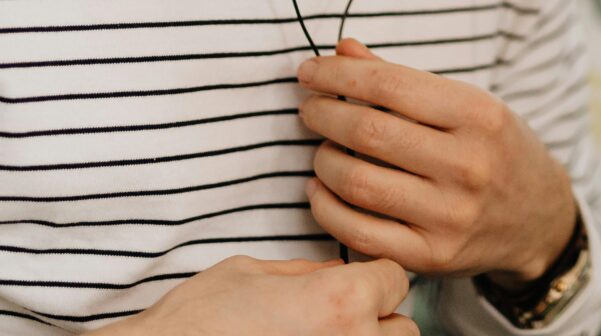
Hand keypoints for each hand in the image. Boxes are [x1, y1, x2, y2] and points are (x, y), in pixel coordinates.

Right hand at [104, 254, 414, 334]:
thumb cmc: (195, 322)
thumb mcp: (251, 273)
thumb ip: (306, 272)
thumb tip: (336, 272)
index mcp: (341, 301)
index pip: (396, 279)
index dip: (374, 277)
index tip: (356, 283)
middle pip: (404, 329)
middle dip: (377, 320)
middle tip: (338, 319)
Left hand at [296, 38, 578, 285]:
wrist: (539, 217)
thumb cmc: (495, 149)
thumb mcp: (467, 104)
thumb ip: (403, 80)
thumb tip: (342, 49)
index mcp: (479, 115)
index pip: (390, 86)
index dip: (338, 74)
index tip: (309, 71)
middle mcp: (468, 165)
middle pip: (369, 133)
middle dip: (323, 114)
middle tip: (309, 109)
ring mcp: (451, 215)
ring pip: (358, 183)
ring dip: (323, 160)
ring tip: (320, 149)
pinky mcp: (433, 256)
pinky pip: (359, 232)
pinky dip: (325, 207)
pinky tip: (320, 188)